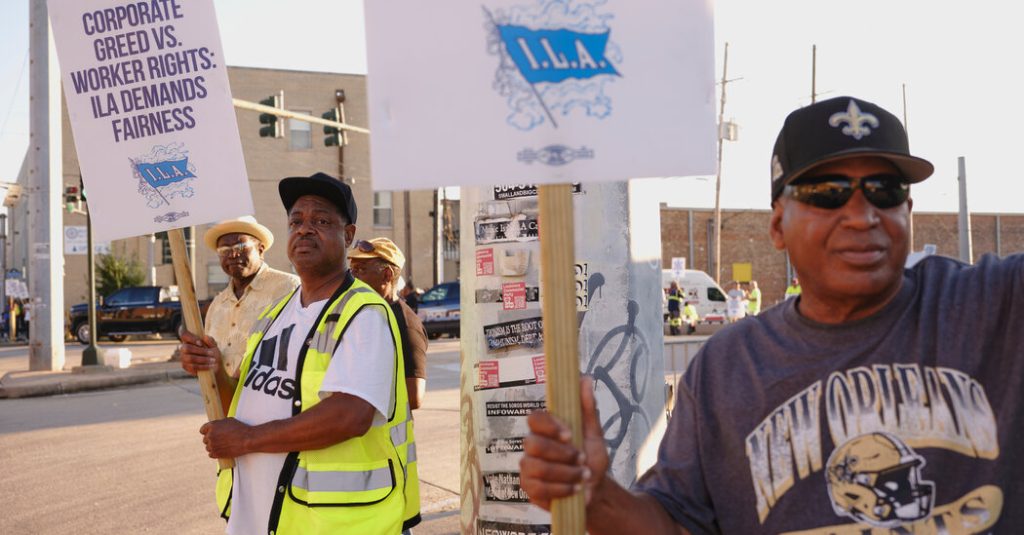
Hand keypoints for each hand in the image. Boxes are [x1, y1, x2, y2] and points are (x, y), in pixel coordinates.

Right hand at [178, 329, 221, 375]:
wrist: (214, 366)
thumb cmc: (212, 353)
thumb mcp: (214, 346)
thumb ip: (211, 341)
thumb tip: (205, 337)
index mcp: (189, 339)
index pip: (184, 334)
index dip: (191, 338)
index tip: (201, 343)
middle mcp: (183, 348)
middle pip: (187, 348)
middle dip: (201, 351)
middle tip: (212, 353)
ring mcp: (183, 357)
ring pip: (190, 358)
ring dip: (203, 359)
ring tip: (213, 360)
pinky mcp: (185, 366)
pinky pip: (192, 367)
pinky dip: (202, 367)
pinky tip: (210, 366)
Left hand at [199, 417, 250, 457]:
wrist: (247, 440)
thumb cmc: (240, 429)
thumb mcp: (229, 421)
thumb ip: (219, 424)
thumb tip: (215, 427)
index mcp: (212, 426)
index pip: (202, 430)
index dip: (207, 432)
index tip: (211, 433)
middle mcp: (210, 435)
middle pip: (205, 439)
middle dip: (211, 440)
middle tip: (220, 440)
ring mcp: (212, 445)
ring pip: (208, 447)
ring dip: (213, 447)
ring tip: (223, 446)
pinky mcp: (215, 454)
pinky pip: (211, 454)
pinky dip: (215, 453)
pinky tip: (222, 450)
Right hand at [520, 376, 609, 510]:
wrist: (595, 489)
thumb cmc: (591, 458)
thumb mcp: (594, 433)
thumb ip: (588, 408)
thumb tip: (585, 378)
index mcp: (546, 428)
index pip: (534, 418)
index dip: (549, 426)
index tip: (569, 435)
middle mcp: (532, 445)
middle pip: (533, 444)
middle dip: (562, 455)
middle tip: (582, 460)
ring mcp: (528, 467)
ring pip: (538, 467)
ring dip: (566, 474)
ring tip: (583, 477)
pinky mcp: (529, 488)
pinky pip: (539, 488)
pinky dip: (561, 490)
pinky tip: (574, 489)